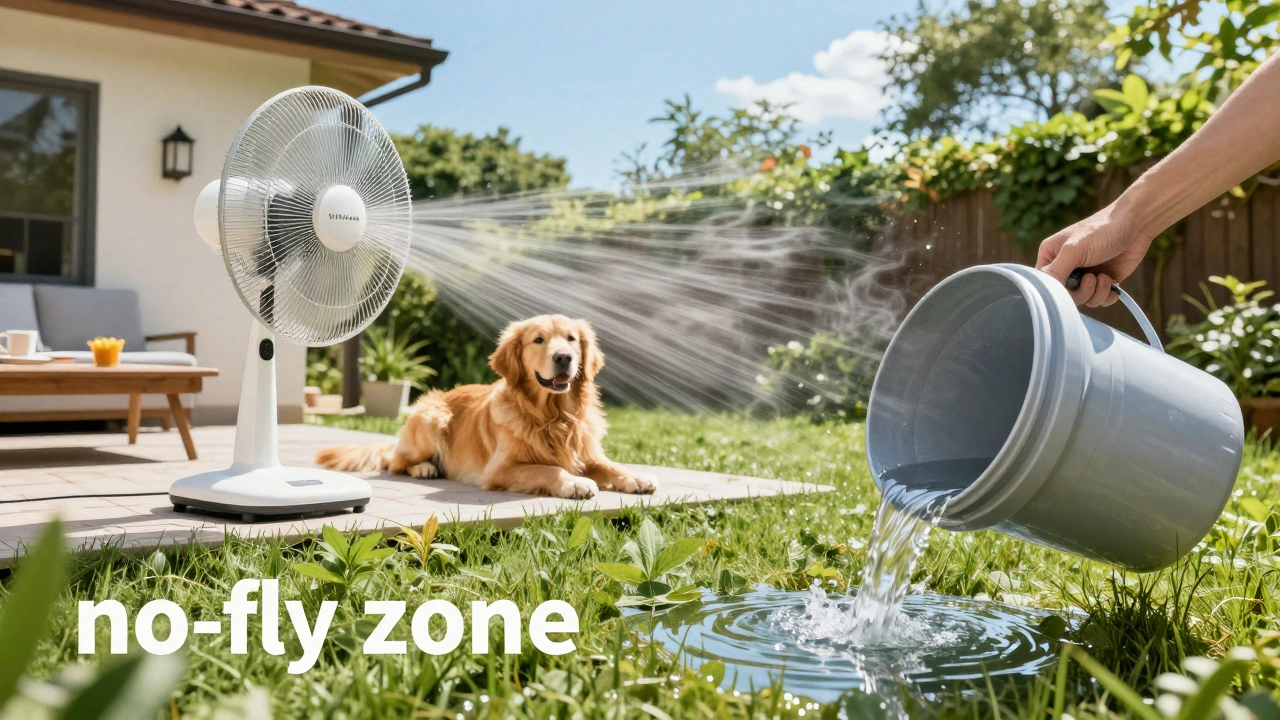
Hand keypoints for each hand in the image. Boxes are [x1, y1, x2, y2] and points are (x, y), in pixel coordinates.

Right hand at [1036, 202, 1152, 306]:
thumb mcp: (1074, 249)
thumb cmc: (1101, 230)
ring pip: (1083, 300)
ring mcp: (1085, 275)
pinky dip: (1107, 297)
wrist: (1135, 225)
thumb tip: (1046, 290)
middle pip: (1065, 296)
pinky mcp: (1103, 281)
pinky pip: (1099, 300)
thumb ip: (1056, 270)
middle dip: (1081, 292)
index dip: (1057, 290)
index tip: (1072, 283)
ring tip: (1104, 276)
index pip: (1045, 284)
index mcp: (1051, 257)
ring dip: (1096, 293)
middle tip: (1092, 278)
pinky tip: (1113, 285)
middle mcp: (1066, 268)